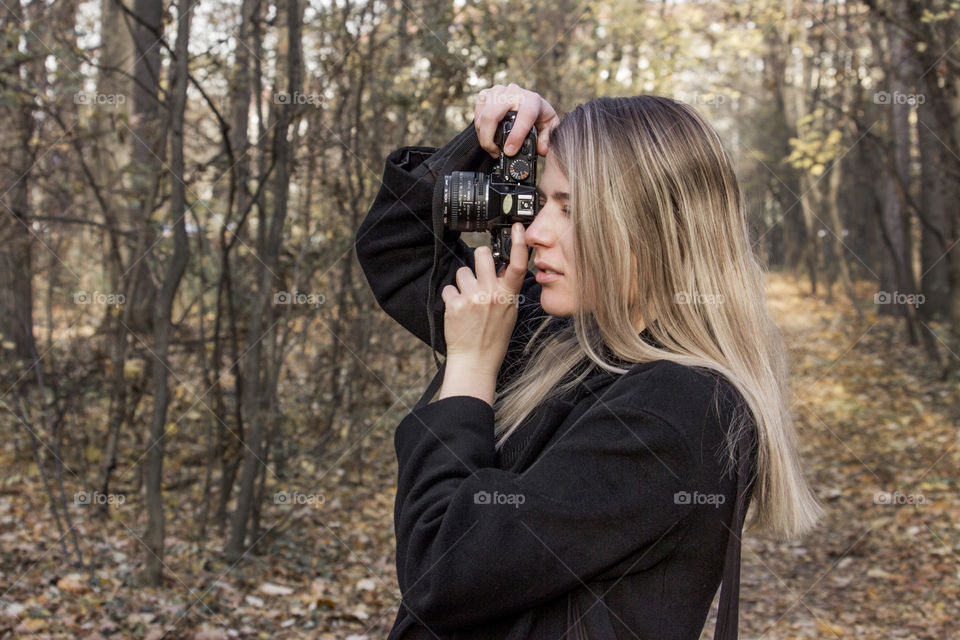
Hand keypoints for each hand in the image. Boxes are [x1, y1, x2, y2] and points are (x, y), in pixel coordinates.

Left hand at [438, 223, 528, 404]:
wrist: (475, 360)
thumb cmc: (493, 339)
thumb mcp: (508, 313)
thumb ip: (506, 290)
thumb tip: (501, 270)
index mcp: (508, 296)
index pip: (518, 265)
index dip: (518, 243)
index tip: (517, 227)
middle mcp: (491, 293)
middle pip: (481, 254)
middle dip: (478, 258)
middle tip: (477, 273)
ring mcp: (472, 297)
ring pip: (462, 272)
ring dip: (462, 283)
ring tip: (467, 302)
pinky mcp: (454, 304)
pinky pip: (449, 288)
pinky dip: (451, 298)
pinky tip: (457, 311)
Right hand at [474, 83, 559, 158]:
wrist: (530, 101)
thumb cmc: (540, 115)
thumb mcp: (549, 127)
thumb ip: (547, 139)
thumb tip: (542, 150)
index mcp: (533, 100)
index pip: (524, 115)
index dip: (516, 135)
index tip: (509, 151)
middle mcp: (514, 92)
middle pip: (493, 115)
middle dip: (489, 139)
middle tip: (495, 153)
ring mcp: (498, 91)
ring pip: (483, 116)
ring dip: (483, 137)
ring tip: (493, 149)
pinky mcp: (486, 94)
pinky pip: (477, 113)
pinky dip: (479, 129)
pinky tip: (487, 137)